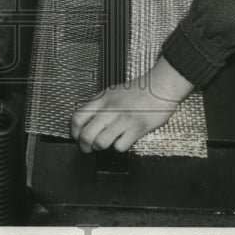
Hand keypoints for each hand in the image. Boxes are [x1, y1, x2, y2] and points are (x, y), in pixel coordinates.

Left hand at [70, 58, 193, 152]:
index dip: (74, 132)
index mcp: (102, 99)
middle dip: (85, 147)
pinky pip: (120, 146)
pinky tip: (121, 141)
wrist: (160, 86)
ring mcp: (123, 119)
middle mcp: (110, 109)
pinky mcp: (137, 128)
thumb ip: (98, 104)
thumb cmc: (137, 91)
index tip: (77, 137)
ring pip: (101, 142)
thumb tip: (85, 120)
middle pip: (86, 134)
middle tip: (88, 149)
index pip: (78, 118)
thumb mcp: (112, 92)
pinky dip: (119, 148)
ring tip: (105, 145)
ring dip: (100, 148)